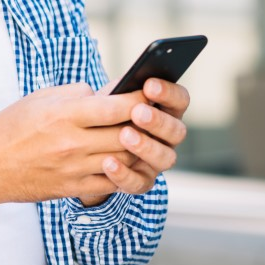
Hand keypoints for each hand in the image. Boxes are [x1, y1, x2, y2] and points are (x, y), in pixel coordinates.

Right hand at [0, 83, 142, 224]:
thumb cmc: (10, 127)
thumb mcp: (41, 98)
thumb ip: (78, 93)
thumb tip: (109, 93)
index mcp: (64, 114)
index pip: (116, 107)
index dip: (139, 99)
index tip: (151, 92)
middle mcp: (72, 143)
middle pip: (126, 134)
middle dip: (145, 124)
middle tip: (153, 114)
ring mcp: (74, 169)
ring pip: (124, 159)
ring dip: (138, 147)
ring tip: (142, 135)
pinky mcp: (72, 188)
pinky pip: (110, 182)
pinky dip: (124, 171)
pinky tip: (126, 159)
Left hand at [95, 78, 189, 196]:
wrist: (85, 147)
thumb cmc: (102, 115)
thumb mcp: (109, 99)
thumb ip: (120, 92)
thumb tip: (126, 82)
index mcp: (166, 111)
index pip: (180, 100)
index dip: (169, 93)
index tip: (149, 85)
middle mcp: (167, 137)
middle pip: (177, 131)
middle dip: (158, 121)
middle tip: (138, 112)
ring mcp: (157, 161)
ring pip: (166, 158)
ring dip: (146, 146)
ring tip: (124, 135)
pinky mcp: (141, 181)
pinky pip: (139, 183)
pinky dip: (124, 174)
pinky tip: (108, 162)